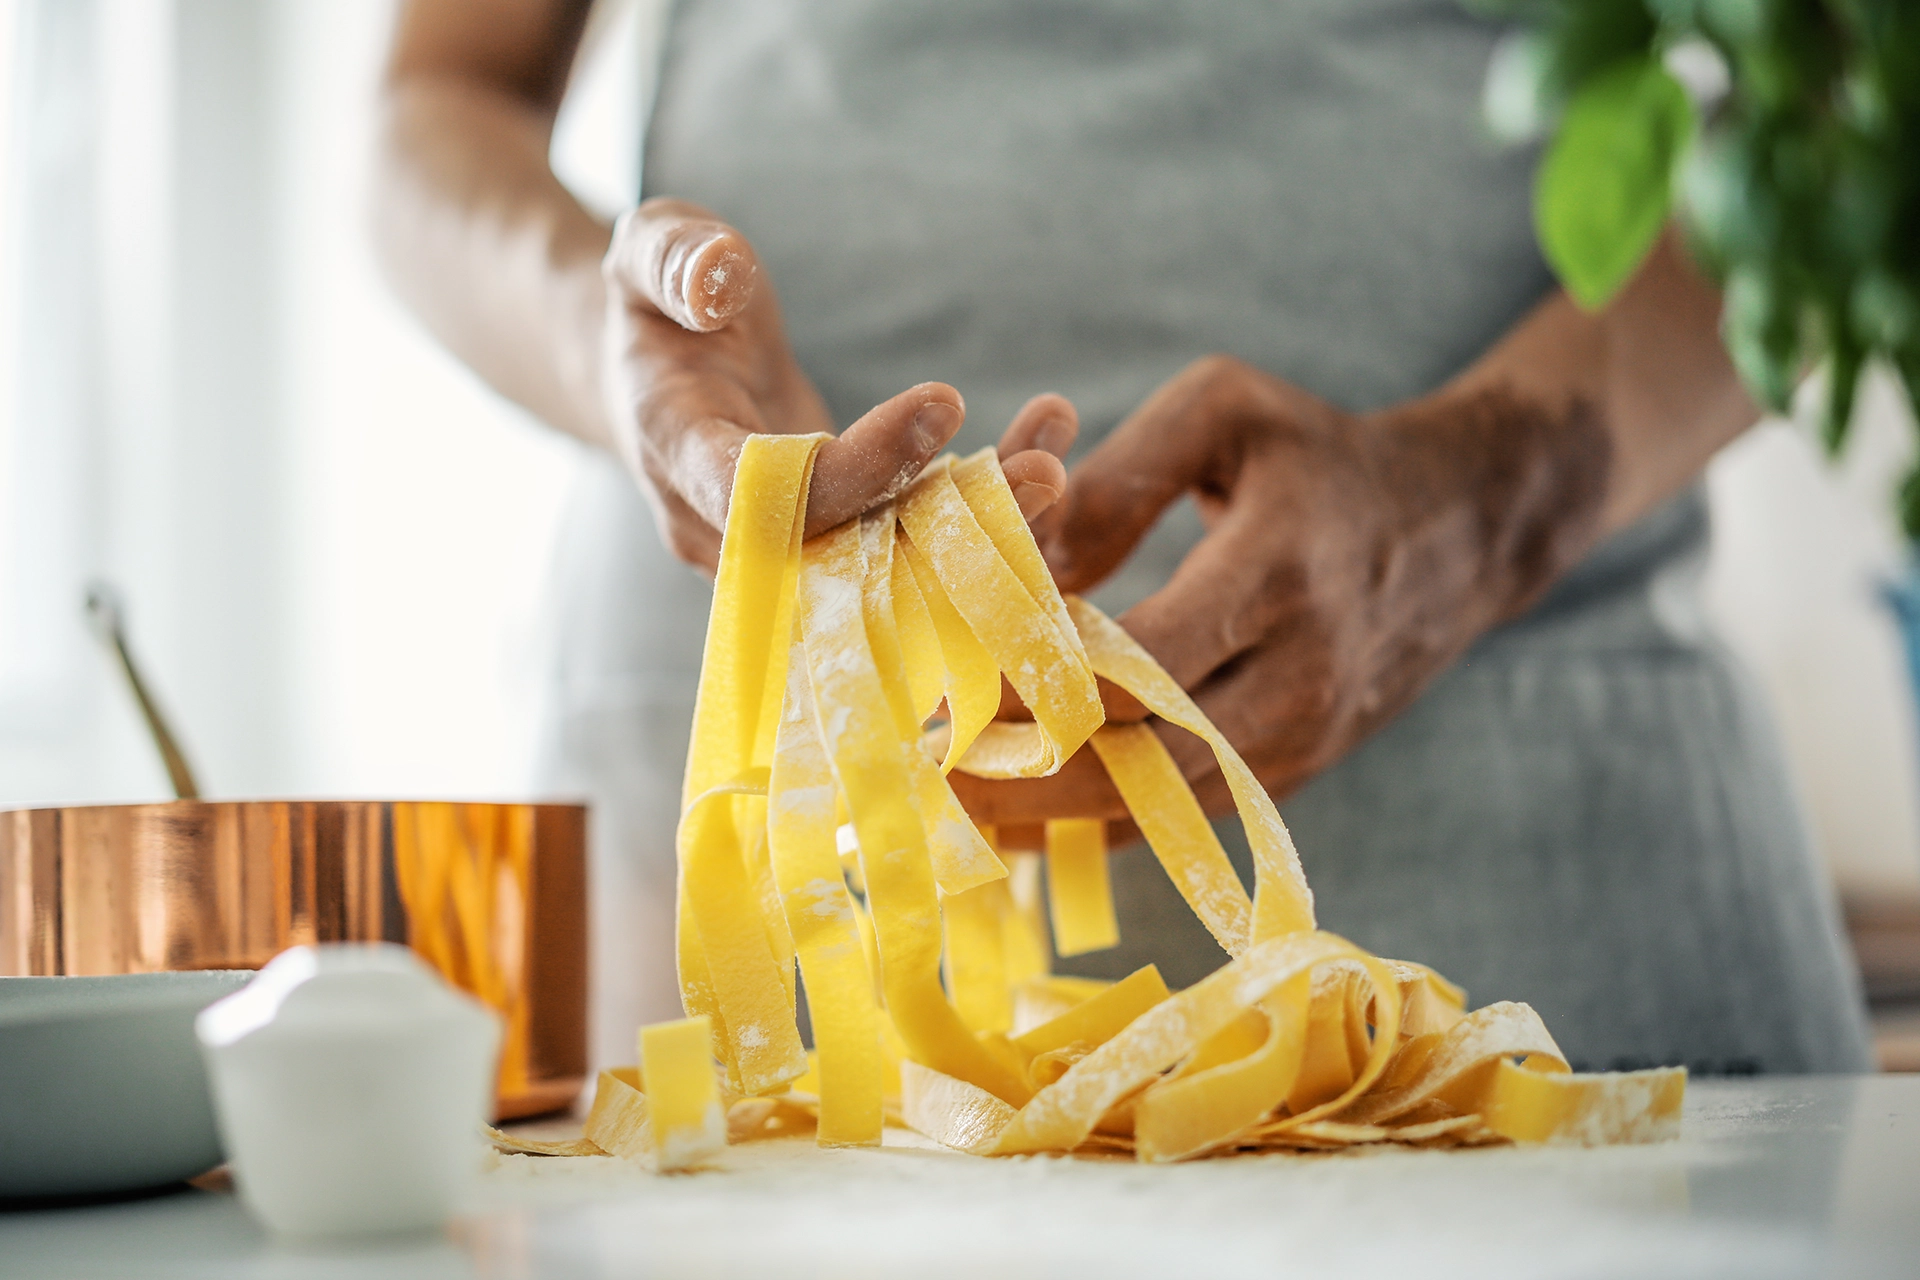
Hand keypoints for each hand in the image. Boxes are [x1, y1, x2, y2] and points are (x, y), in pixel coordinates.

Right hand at [601, 198, 1071, 567]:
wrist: (658, 377)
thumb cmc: (658, 302)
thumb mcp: (647, 250)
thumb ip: (674, 259)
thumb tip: (718, 276)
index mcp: (676, 452)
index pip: (758, 492)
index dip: (852, 467)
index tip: (943, 401)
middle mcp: (724, 528)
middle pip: (837, 552)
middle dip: (943, 525)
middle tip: (1043, 473)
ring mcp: (779, 551)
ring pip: (885, 569)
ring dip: (977, 534)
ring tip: (1055, 470)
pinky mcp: (828, 547)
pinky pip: (906, 550)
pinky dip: (976, 517)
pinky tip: (1042, 452)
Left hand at [954, 354, 1608, 830]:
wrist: (1462, 526)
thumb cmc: (1322, 455)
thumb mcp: (1224, 412)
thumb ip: (1117, 476)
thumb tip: (1024, 563)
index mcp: (1279, 569)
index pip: (1143, 661)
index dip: (1035, 690)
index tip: (941, 698)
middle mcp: (1302, 670)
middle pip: (1145, 756)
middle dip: (1024, 779)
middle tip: (918, 780)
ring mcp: (1307, 734)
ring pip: (1163, 804)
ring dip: (1053, 821)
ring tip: (949, 818)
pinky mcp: (1300, 769)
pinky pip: (1191, 816)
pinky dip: (1107, 828)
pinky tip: (1025, 831)